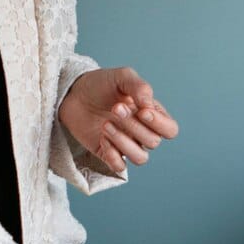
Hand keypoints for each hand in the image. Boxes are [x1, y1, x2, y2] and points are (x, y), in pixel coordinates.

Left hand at [58, 66, 178, 172]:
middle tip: (115, 108)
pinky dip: (112, 155)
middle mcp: (142, 132)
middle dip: (133, 126)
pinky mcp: (108, 154)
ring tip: (106, 125)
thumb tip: (149, 106)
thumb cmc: (101, 84)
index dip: (160, 124)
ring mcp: (126, 144)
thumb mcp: (122, 77)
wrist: (73, 93)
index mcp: (151, 114)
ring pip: (140, 158)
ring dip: (123, 142)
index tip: (141, 110)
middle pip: (153, 142)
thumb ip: (140, 87)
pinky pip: (120, 167)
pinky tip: (102, 138)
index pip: (170, 130)